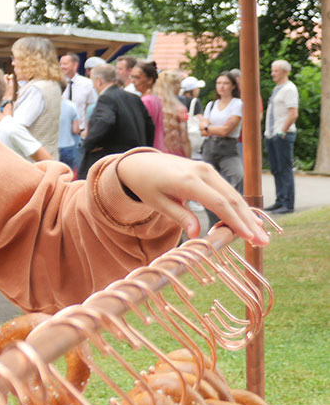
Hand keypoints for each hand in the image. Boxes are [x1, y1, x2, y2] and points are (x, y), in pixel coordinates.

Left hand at [114, 151, 269, 246]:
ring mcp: (207, 170)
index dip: (235, 221)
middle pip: (232, 199)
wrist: (141, 162)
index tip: (249, 237)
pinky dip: (238, 207)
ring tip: (261, 236)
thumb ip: (179, 216)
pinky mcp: (209, 171)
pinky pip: (227, 190)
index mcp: (188, 180)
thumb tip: (196, 234)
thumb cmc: (146, 185)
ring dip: (248, 216)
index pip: (218, 203)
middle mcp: (202, 172)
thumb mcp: (157, 202)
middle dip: (249, 222)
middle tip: (263, 242)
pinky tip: (250, 221)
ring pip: (233, 194)